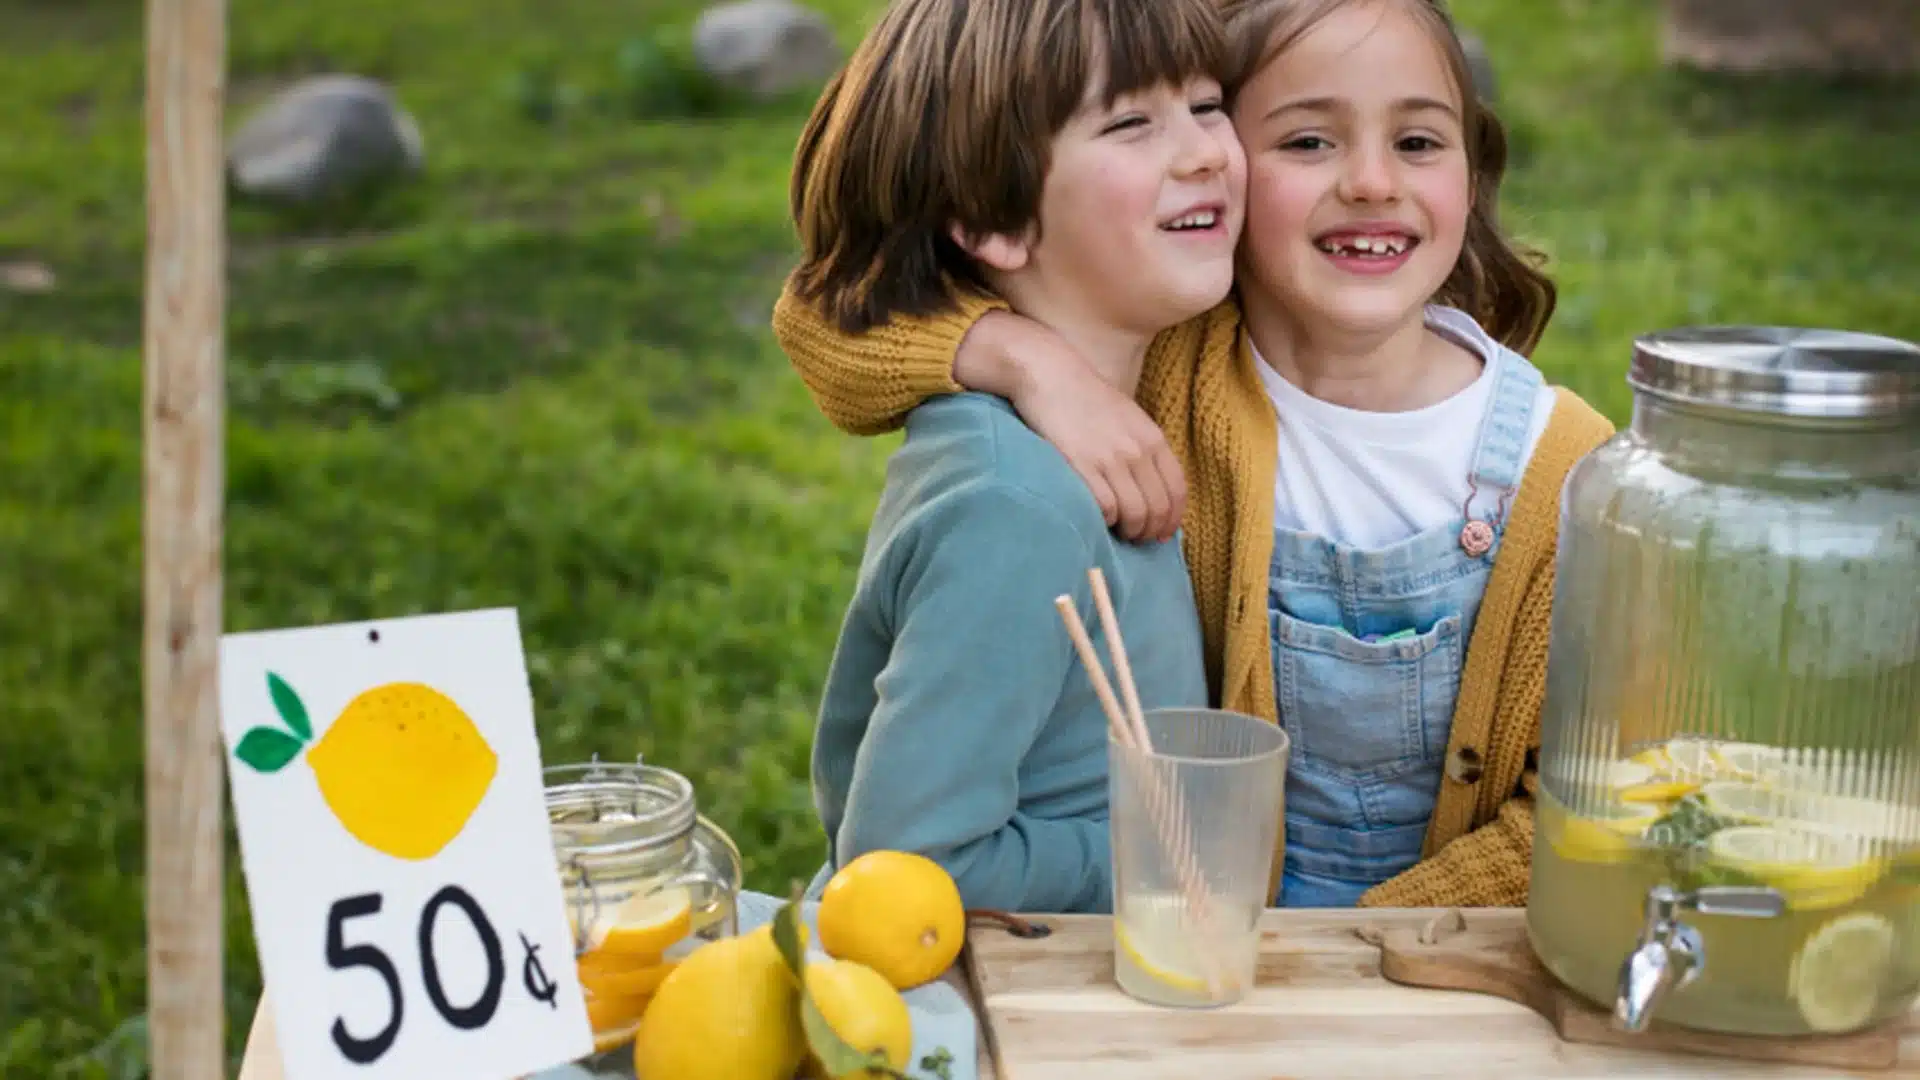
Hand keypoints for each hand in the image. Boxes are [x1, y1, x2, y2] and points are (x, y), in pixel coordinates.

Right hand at [952, 313, 1185, 542]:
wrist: (1050, 376)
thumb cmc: (1086, 397)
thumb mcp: (1128, 418)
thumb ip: (1143, 448)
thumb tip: (1151, 487)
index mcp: (1152, 438)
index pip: (1177, 490)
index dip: (1173, 519)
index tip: (1162, 532)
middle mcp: (1137, 450)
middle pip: (1158, 507)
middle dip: (1151, 531)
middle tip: (1138, 538)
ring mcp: (1111, 459)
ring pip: (1135, 513)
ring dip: (1129, 530)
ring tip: (1119, 531)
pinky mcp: (1083, 465)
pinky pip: (1106, 508)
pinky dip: (1106, 520)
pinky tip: (1099, 516)